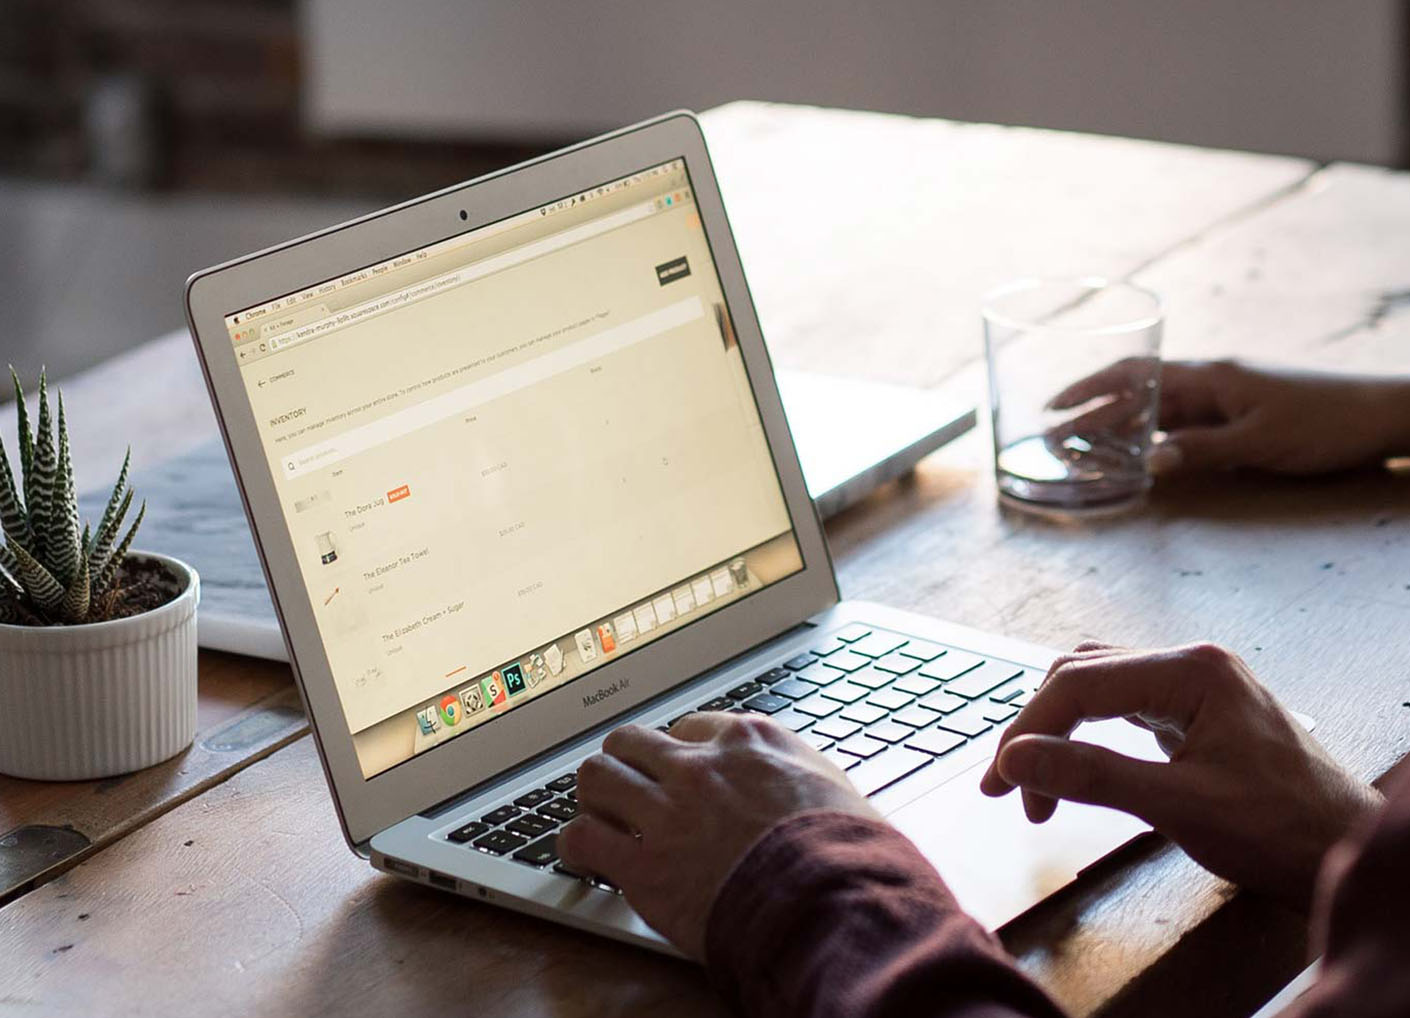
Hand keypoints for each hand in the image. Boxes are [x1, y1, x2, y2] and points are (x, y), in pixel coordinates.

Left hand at [559, 712, 876, 958]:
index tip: (680, 772)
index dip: (681, 752)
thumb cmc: (849, 854)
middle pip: (632, 741)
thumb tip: (801, 791)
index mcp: (749, 742)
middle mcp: (700, 767)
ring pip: (596, 776)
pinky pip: (582, 838)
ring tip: (598, 814)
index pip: (692, 727)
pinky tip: (582, 855)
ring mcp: (667, 813)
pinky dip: (576, 845)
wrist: (833, 902)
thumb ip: (799, 779)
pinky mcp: (643, 866)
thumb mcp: (834, 790)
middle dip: (626, 763)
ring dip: (595, 796)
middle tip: (628, 788)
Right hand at [979, 641, 1381, 906]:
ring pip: (1097, 688)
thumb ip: (1092, 776)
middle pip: (1080, 676)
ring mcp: (1195, 686)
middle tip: (1009, 787)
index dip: (1028, 731)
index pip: (1078, 684)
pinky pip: (1122, 706)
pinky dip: (1088, 735)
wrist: (1348, 852)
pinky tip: (1078, 764)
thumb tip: (1017, 759)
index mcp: (1190, 671)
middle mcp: (1191, 664)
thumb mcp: (1178, 805)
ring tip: (1038, 784)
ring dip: (1059, 731)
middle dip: (1038, 731)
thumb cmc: (1284, 830)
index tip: (1000, 781)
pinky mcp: (1196, 713)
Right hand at [1049, 360, 1409, 474]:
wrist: (1376, 415)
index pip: (1134, 377)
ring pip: (1155, 409)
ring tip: (1081, 448)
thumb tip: (1148, 462)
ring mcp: (1222, 398)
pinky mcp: (1235, 415)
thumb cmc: (1322, 424)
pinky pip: (1180, 423)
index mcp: (1209, 377)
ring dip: (1117, 426)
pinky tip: (1135, 453)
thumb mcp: (1258, 441)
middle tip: (1053, 435)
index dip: (1089, 390)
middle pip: (1136, 392)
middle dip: (1091, 411)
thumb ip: (1201, 450)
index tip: (1053, 408)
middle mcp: (1209, 382)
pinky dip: (1150, 436)